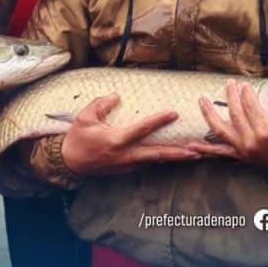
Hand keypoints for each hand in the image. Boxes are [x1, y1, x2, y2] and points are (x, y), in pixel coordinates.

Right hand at [59, 94, 201, 176]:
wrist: (69, 163)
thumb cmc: (77, 138)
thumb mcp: (84, 117)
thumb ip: (101, 105)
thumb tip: (117, 96)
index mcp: (116, 140)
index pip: (142, 129)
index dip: (159, 120)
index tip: (174, 113)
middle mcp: (125, 155)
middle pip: (158, 154)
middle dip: (179, 153)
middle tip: (198, 150)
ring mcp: (127, 165)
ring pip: (155, 160)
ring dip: (174, 157)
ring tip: (194, 154)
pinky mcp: (126, 170)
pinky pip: (146, 163)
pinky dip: (160, 159)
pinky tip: (172, 155)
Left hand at [194, 79, 267, 178]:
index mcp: (266, 132)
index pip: (250, 107)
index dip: (246, 94)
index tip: (244, 85)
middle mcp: (251, 142)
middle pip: (234, 114)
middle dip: (230, 96)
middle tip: (229, 84)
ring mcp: (245, 151)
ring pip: (220, 131)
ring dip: (209, 114)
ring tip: (201, 101)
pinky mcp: (243, 158)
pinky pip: (221, 153)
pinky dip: (206, 150)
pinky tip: (191, 146)